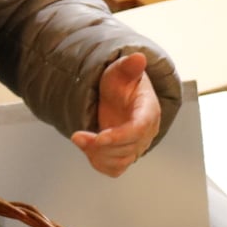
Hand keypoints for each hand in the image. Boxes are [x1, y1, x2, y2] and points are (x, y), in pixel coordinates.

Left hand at [70, 52, 160, 177]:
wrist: (117, 97)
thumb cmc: (121, 83)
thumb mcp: (119, 72)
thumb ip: (128, 67)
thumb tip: (139, 57)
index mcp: (149, 111)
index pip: (139, 129)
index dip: (120, 136)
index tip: (99, 137)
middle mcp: (146, 132)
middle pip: (127, 149)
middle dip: (100, 146)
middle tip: (77, 136)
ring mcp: (137, 146)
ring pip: (120, 161)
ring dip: (96, 154)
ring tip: (80, 139)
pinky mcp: (126, 156)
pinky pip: (114, 169)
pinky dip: (99, 162)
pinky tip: (87, 147)